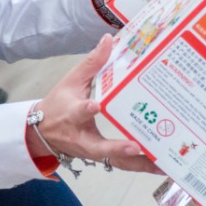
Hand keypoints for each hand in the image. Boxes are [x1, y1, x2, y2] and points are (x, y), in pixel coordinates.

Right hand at [27, 35, 160, 173]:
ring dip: (138, 165)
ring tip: (163, 164)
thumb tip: (109, 40)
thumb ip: (92, 62)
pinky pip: (121, 164)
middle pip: (99, 148)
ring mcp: (92, 152)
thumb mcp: (71, 81)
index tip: (95, 106)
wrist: (42, 133)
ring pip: (115, 162)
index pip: (78, 112)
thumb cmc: (58, 104)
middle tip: (136, 147)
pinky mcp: (101, 159)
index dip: (86, 110)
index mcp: (71, 114)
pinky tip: (161, 165)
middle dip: (117, 148)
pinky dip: (140, 166)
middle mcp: (81, 137)